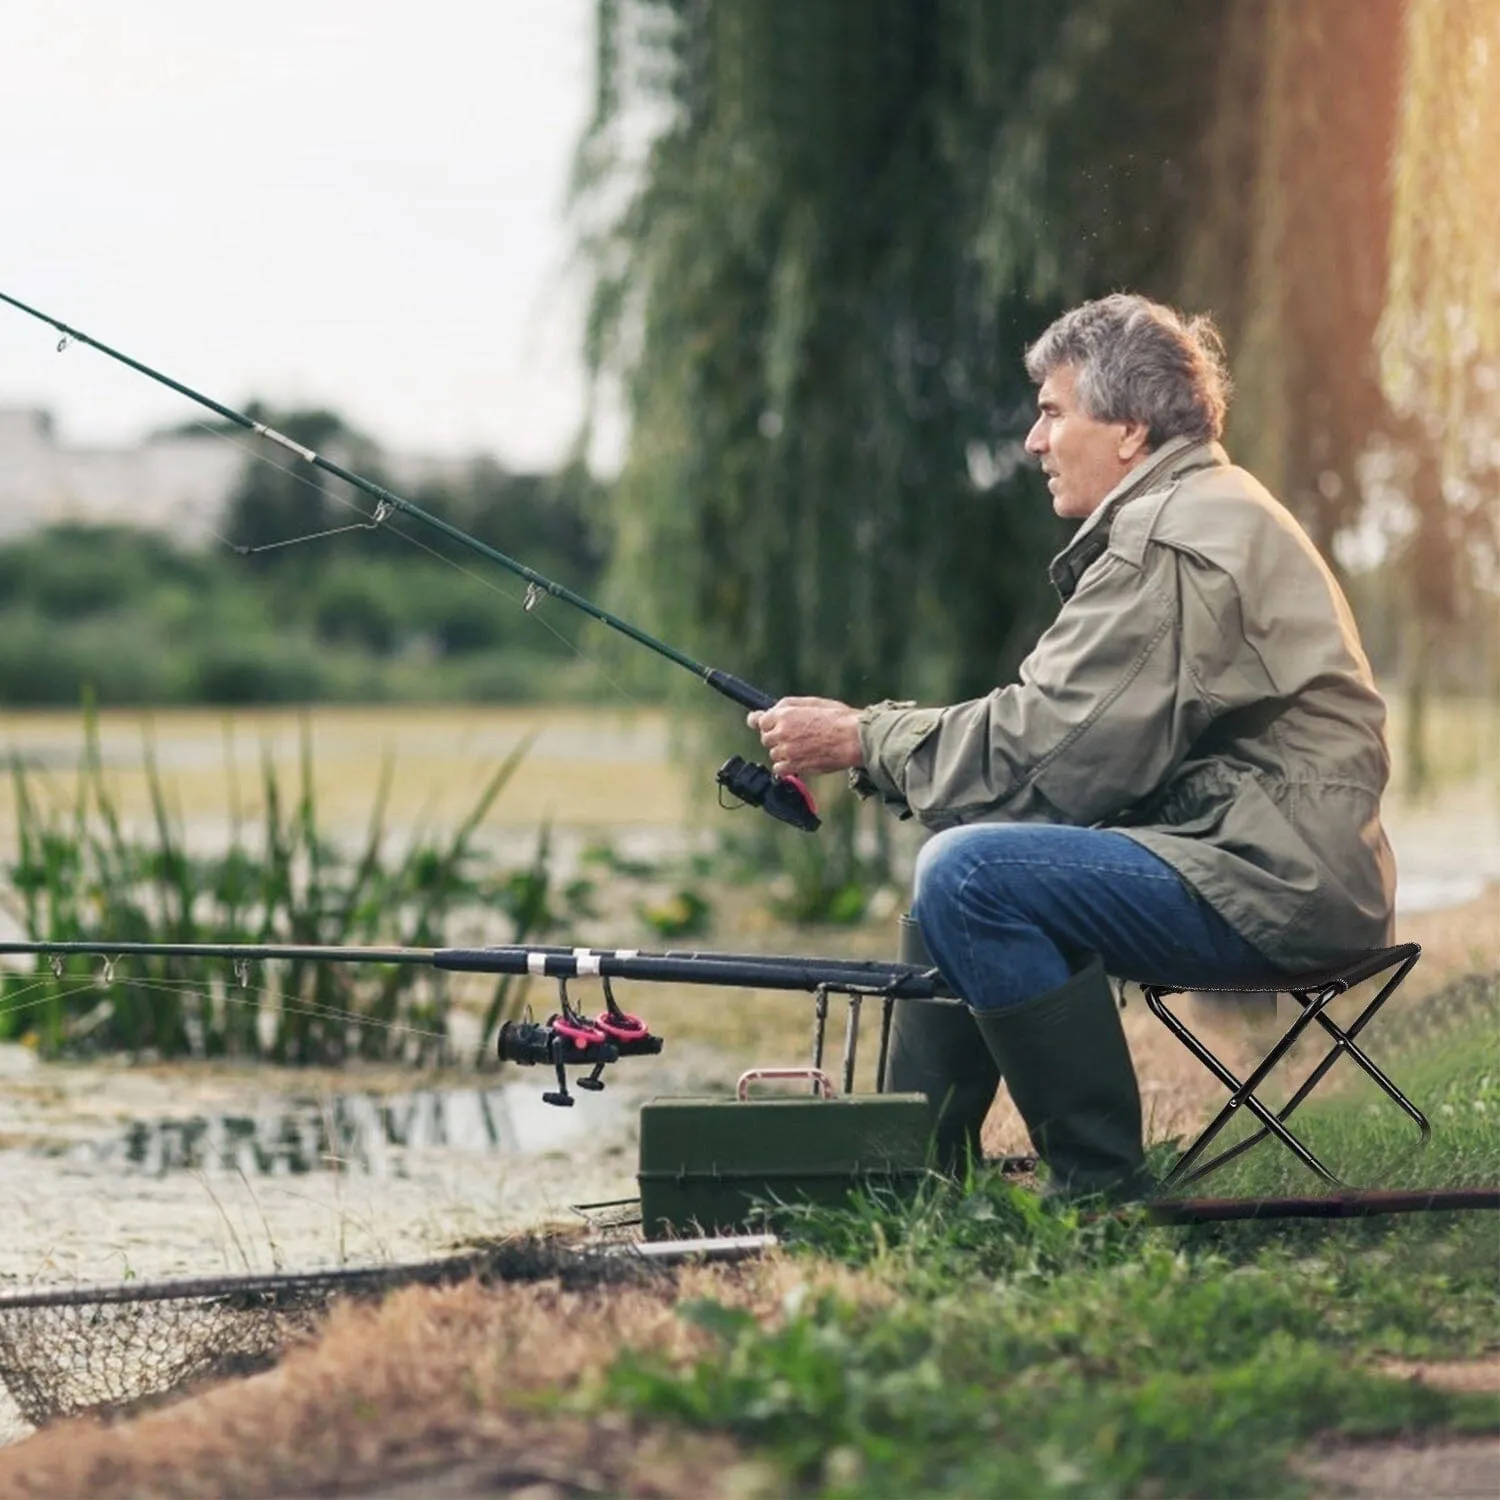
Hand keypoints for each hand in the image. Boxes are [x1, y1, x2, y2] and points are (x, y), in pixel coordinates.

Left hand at [746, 696, 863, 778]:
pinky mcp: (794, 766)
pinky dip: (786, 766)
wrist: (853, 739)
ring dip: (784, 752)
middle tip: (795, 736)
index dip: (762, 722)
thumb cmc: (838, 719)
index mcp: (785, 714)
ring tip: (803, 747)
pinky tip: (800, 759)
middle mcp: (782, 732)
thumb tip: (771, 709)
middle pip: (766, 738)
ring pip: (773, 753)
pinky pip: (779, 769)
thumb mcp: (812, 702)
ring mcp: (787, 751)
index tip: (761, 724)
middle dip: (776, 737)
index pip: (758, 720)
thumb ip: (788, 706)